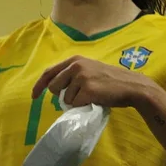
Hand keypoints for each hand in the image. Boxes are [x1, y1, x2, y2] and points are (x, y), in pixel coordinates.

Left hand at [32, 55, 151, 108]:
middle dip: (62, 96)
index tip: (34, 96)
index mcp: (75, 60)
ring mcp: (81, 77)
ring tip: (92, 96)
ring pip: (65, 98)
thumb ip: (73, 74)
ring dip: (76, 101)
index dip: (39, 85)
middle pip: (54, 87)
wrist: (131, 86)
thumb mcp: (90, 69)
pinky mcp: (87, 90)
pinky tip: (95, 99)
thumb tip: (55, 89)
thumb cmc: (110, 80)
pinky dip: (83, 106)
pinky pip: (76, 104)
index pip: (49, 72)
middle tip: (79, 96)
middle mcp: (76, 66)